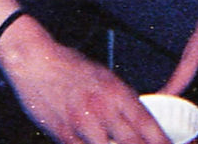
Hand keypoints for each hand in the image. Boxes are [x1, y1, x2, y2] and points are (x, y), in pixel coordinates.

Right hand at [0, 21, 169, 143]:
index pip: (147, 124)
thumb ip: (121, 100)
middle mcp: (104, 109)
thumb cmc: (69, 65)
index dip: (162, 142)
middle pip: (134, 143)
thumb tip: (137, 122)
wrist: (35, 61)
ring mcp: (84, 125)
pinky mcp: (65, 136)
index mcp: (117, 91)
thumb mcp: (104, 76)